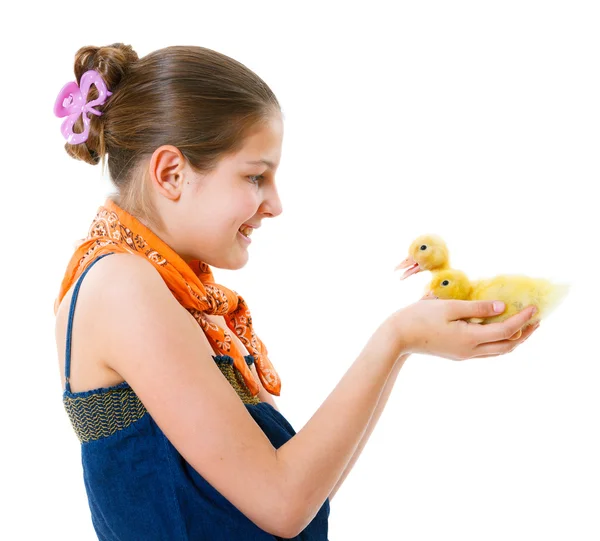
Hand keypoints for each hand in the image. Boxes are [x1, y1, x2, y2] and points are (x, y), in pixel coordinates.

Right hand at [392, 298, 538, 359]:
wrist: (397, 336)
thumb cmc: (419, 317)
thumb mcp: (449, 307)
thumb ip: (477, 308)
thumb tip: (502, 308)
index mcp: (470, 338)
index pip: (506, 331)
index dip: (523, 319)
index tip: (534, 307)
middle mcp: (470, 351)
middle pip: (507, 346)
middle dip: (524, 334)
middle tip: (537, 320)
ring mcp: (464, 355)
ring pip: (497, 351)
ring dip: (513, 340)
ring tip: (524, 327)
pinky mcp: (457, 354)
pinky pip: (486, 351)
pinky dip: (498, 342)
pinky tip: (498, 332)